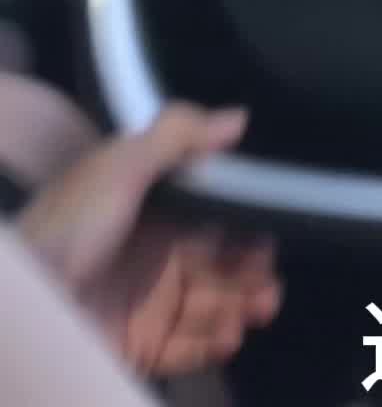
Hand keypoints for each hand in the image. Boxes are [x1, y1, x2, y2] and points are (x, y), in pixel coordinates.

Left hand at [17, 103, 281, 375]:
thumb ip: (176, 136)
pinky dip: (214, 344)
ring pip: (215, 308)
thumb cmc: (68, 229)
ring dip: (242, 309)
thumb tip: (239, 117)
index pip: (216, 224)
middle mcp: (157, 260)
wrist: (26, 299)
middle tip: (269, 285)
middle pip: (223, 269)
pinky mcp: (141, 344)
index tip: (269, 241)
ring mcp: (149, 305)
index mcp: (154, 217)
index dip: (248, 233)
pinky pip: (190, 349)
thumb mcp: (116, 167)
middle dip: (253, 276)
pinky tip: (228, 336)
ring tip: (255, 309)